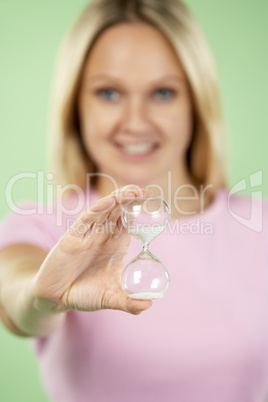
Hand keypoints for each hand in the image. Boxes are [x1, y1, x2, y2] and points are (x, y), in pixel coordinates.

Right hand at [30, 186, 152, 314]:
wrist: (56, 298)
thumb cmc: (84, 294)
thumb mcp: (110, 298)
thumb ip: (129, 302)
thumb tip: (149, 306)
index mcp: (114, 244)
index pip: (128, 220)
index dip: (139, 208)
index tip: (153, 199)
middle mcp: (102, 235)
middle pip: (118, 210)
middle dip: (131, 198)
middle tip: (146, 191)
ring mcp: (87, 234)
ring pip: (104, 210)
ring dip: (117, 199)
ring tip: (132, 192)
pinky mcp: (72, 237)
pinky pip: (86, 219)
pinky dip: (98, 209)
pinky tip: (109, 202)